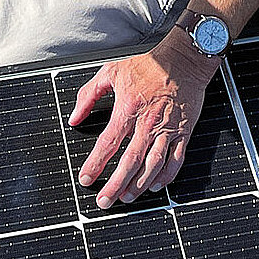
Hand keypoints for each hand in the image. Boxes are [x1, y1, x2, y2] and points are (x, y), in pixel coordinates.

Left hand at [70, 37, 213, 208]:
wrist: (184, 58)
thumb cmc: (149, 64)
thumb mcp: (111, 71)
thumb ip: (88, 95)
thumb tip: (74, 117)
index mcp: (128, 108)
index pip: (108, 142)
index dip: (95, 163)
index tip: (86, 178)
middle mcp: (148, 122)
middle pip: (129, 161)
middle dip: (115, 184)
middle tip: (104, 201)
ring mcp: (167, 129)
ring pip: (153, 165)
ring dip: (139, 184)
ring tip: (127, 198)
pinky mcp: (183, 131)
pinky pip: (176, 159)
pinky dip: (166, 176)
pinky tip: (155, 185)